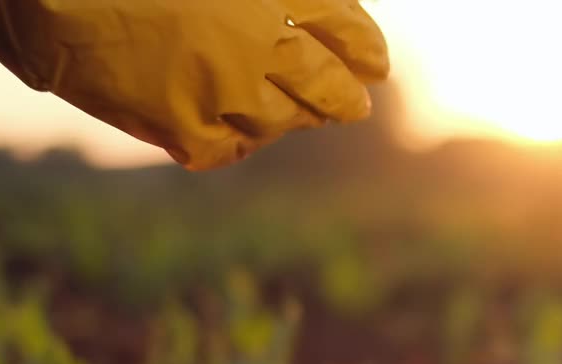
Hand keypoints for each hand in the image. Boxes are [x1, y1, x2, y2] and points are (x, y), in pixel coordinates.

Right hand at [0, 0, 389, 169]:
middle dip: (344, 97)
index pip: (349, 29)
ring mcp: (231, 91)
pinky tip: (235, 132)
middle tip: (353, 104)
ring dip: (290, 118)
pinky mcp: (189, 129)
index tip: (373, 64)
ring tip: (290, 115)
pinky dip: (236, 140)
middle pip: (329, 87)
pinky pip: (231, 147)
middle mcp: (266, 43)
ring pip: (285, 122)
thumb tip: (293, 18)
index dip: (363, 50)